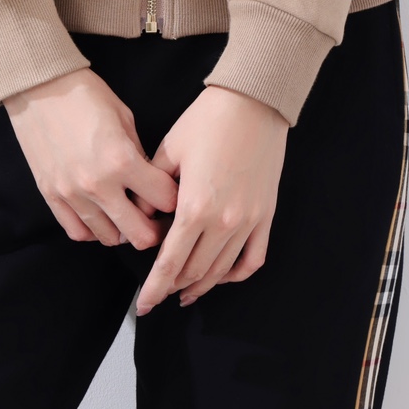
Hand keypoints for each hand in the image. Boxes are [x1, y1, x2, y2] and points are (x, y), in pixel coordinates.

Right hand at [4, 67, 179, 249]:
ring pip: (108, 238)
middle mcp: (98, 184)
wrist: (39, 87)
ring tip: (126, 216)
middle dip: (153, 228)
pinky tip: (100, 217)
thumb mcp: (124, 117)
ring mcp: (72, 194)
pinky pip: (77, 231)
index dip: (171, 198)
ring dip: (123, 231)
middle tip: (155, 218)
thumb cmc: (85, 95)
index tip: (169, 195)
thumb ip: (139, 154)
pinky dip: (93, 230)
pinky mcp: (51, 195)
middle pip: (139, 234)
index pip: (163, 200)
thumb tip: (148, 182)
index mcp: (121, 160)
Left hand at [134, 86, 288, 313]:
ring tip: (184, 293)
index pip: (170, 263)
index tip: (143, 306)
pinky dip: (236, 275)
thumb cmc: (207, 121)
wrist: (253, 103)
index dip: (154, 288)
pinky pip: (252, 259)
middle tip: (158, 294)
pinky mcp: (265, 215)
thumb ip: (152, 190)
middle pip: (194, 272)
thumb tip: (143, 218)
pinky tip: (221, 277)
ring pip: (221, 271)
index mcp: (195, 207)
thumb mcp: (169, 150)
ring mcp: (248, 221)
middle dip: (172, 287)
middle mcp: (223, 222)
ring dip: (201, 285)